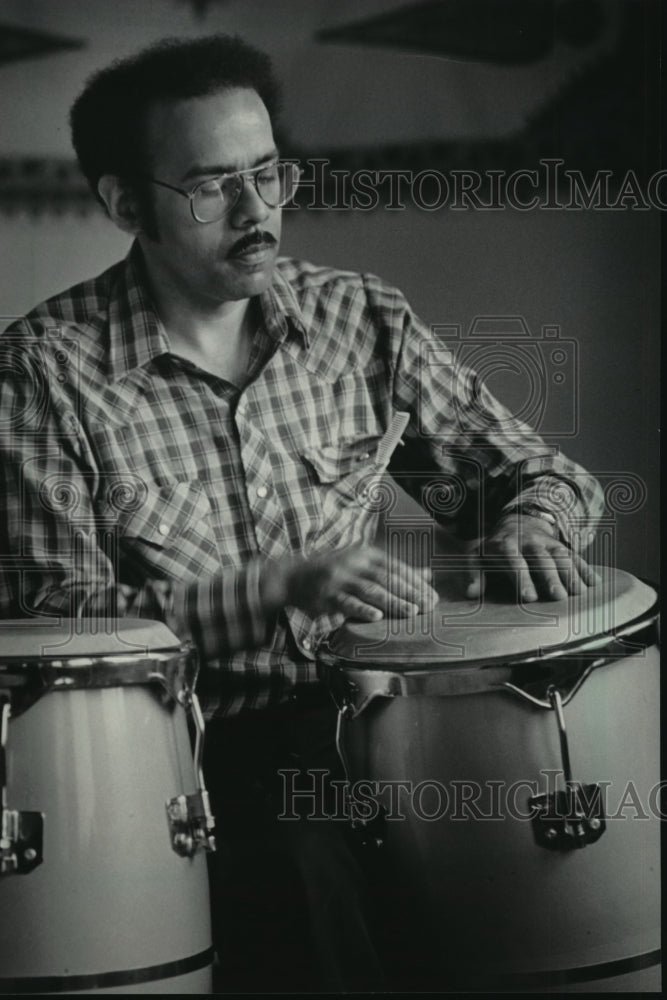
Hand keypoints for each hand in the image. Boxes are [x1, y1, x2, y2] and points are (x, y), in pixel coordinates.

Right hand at [260, 545, 437, 621]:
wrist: (293, 575)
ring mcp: (339, 579)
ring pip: (370, 590)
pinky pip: (347, 603)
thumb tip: (426, 575)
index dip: (415, 582)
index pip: (396, 567)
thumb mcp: (362, 564)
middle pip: (387, 578)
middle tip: (429, 605)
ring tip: (411, 612)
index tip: (433, 595)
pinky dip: (362, 610)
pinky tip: (377, 617)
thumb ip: (394, 571)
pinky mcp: (326, 595)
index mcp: (365, 554)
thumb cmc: (333, 571)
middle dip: (410, 593)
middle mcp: (353, 563)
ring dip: (393, 601)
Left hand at [463, 515, 599, 601]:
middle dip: (551, 578)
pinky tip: (595, 583)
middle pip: (542, 560)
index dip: (522, 579)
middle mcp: (529, 543)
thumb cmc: (494, 547)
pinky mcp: (562, 546)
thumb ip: (474, 574)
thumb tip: (471, 593)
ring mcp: (548, 543)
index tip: (529, 597)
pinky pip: (576, 556)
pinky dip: (586, 569)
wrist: (517, 522)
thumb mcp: (477, 556)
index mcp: (506, 546)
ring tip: (580, 594)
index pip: (514, 562)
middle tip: (559, 598)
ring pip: (562, 556)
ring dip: (572, 574)